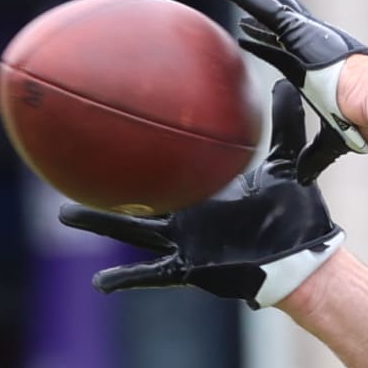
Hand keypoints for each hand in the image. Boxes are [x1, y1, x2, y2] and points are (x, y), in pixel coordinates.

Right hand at [58, 81, 342, 307]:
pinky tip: (99, 283)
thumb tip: (282, 83)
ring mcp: (183, 241)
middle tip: (73, 162)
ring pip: (132, 230)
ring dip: (101, 222)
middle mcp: (187, 213)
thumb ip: (284, 125)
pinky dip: (126, 277)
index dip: (147, 146)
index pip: (169, 163)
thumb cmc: (293, 213)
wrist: (301, 256)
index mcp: (203, 188)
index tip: (121, 125)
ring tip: (65, 213)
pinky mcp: (189, 268)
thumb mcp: (286, 163)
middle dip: (107, 179)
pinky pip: (151, 274)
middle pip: (137, 193)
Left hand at [200, 0, 367, 182]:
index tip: (244, 32)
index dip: (262, 38)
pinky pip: (257, 2)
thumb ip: (314, 157)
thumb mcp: (331, 141)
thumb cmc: (363, 121)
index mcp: (313, 61)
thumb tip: (303, 179)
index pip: (281, 45)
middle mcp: (305, 38)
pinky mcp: (295, 25)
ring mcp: (300, 28)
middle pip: (268, 8)